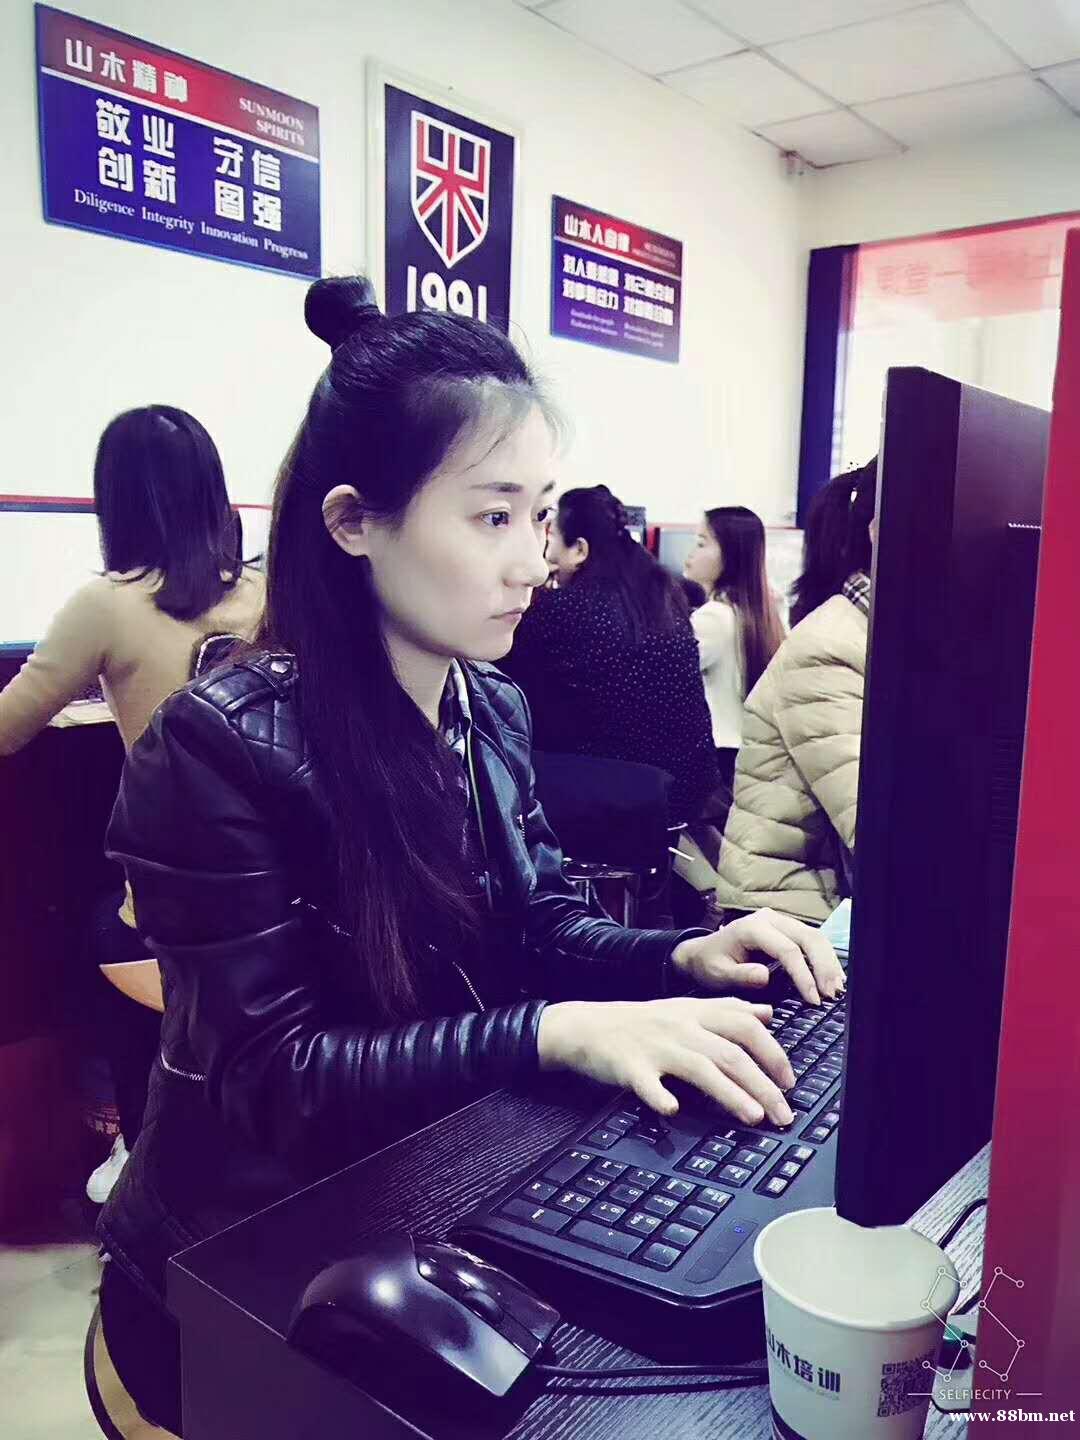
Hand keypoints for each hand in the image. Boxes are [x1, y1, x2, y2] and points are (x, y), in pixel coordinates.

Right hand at [537, 996, 795, 1125]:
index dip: (772, 1053)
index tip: (789, 1081)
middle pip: (730, 1053)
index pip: (744, 1027)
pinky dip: (659, 1096)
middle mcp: (681, 1027)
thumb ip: (726, 1010)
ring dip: (729, 1093)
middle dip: (763, 1084)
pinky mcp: (629, 1066)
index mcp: (696, 1013)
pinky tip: (673, 1109)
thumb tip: (768, 1015)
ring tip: (753, 1116)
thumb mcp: (685, 1008)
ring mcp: (655, 1047)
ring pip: (700, 1067)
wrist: (587, 1026)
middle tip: (783, 1113)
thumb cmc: (640, 1022)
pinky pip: (646, 1083)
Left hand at [671, 909, 844, 1006]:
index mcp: (752, 928)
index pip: (787, 949)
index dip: (803, 974)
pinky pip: (811, 941)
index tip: (813, 999)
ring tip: (837, 989)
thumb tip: (765, 977)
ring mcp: (780, 921)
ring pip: (814, 937)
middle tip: (832, 994)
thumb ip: (740, 976)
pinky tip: (832, 978)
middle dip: (824, 967)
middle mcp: (770, 919)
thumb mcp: (718, 974)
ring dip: (829, 962)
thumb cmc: (709, 964)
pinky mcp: (787, 930)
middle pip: (808, 937)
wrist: (702, 952)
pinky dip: (824, 958)